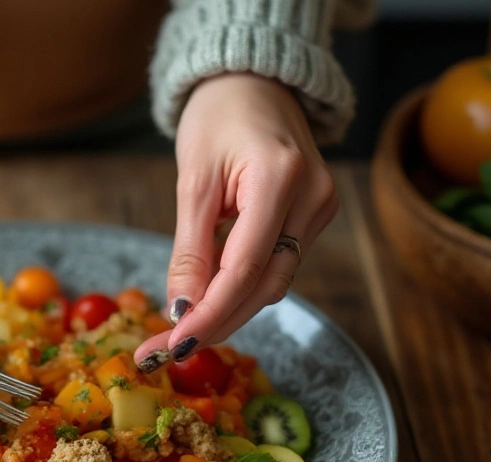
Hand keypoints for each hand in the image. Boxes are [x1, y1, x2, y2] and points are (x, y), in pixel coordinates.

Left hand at [133, 74, 336, 371]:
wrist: (255, 80)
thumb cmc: (218, 117)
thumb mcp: (192, 180)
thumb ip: (190, 249)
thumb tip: (182, 309)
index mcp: (281, 178)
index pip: (246, 267)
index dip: (210, 313)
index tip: (175, 344)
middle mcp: (314, 196)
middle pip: (266, 285)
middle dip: (217, 322)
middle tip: (167, 352)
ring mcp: (323, 207)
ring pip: (275, 282)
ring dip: (230, 310)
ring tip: (181, 332)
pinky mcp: (319, 214)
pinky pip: (279, 264)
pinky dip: (243, 287)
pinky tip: (209, 299)